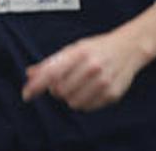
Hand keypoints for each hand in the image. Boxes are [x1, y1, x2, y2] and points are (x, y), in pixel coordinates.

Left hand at [21, 32, 146, 110]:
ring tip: (79, 84)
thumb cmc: (98, 47)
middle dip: (57, 89)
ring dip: (70, 97)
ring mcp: (103, 81)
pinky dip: (84, 101)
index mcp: (79, 52)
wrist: (129, 47)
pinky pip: (87, 107)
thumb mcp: (75, 48)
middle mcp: (92, 66)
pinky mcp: (112, 94)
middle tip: (64, 81)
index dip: (36, 85)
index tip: (26, 94)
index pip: (52, 72)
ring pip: (72, 102)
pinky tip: (91, 89)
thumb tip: (30, 73)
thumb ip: (52, 62)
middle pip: (60, 91)